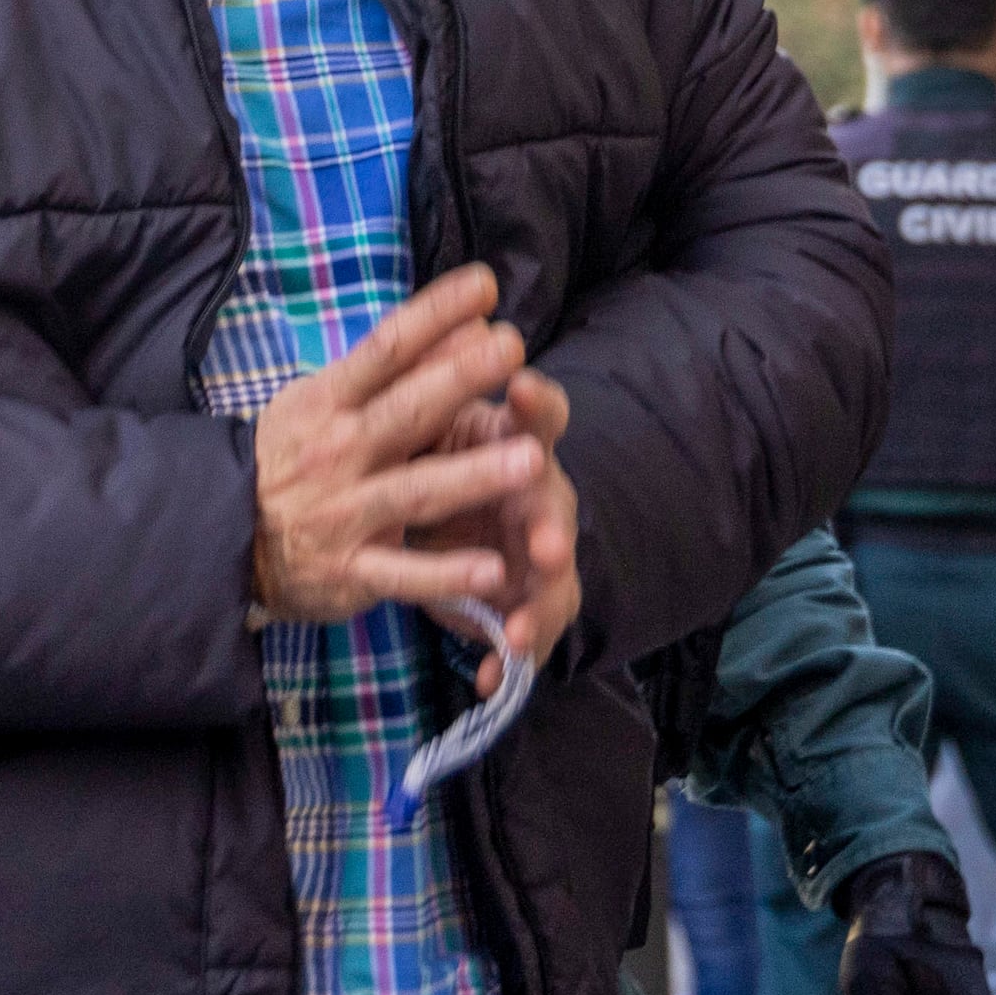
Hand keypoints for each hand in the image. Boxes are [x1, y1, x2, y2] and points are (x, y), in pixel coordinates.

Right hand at [249, 268, 536, 630]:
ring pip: (415, 492)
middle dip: (458, 379)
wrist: (222, 533)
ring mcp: (343, 514)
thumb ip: (401, 367)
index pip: (386, 348)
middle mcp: (337, 453)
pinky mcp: (350, 572)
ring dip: (472, 477)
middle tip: (511, 349)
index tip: (484, 285)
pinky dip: (446, 575)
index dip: (433, 313)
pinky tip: (493, 571)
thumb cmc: (292, 454)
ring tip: (530, 461)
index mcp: (330, 402)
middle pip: (407, 411)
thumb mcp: (330, 400)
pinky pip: (403, 573)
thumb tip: (472, 322)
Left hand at [426, 372, 580, 688]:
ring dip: (536, 606)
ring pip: (548, 583)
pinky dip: (509, 656)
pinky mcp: (527, 602)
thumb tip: (462, 317)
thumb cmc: (452, 457)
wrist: (466, 522)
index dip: (535, 406)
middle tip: (542, 545)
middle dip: (548, 528)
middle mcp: (538, 498)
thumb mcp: (443, 421)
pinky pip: (524, 633)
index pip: (538, 419)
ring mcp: (539, 555)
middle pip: (552, 509)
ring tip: (517, 632)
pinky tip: (490, 677)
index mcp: (516, 444)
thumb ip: (452, 381)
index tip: (519, 387)